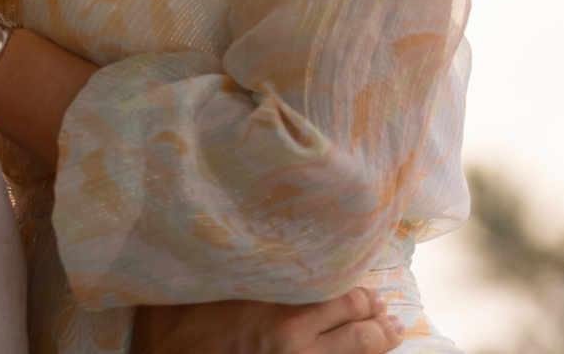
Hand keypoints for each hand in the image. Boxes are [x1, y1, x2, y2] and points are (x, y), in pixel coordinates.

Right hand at [133, 288, 404, 353]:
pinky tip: (367, 352)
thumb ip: (220, 263)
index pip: (335, 288)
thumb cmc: (172, 330)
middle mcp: (293, 335)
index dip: (354, 285)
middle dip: (374, 312)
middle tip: (383, 306)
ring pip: (360, 350)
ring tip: (392, 329)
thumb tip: (221, 223)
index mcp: (271, 302)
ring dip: (381, 338)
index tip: (361, 281)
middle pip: (355, 318)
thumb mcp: (192, 286)